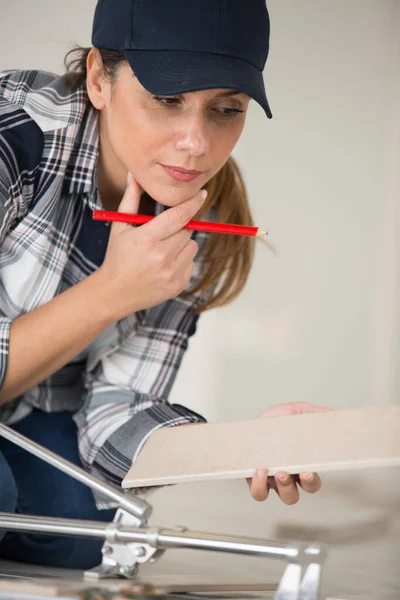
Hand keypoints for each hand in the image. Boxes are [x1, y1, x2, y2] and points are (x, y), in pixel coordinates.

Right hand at [98, 173, 206, 319]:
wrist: (116, 292)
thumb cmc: (118, 256)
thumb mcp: (120, 227)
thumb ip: (130, 200)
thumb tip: (134, 175)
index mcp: (148, 239)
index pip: (179, 216)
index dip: (192, 203)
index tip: (202, 194)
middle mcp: (162, 256)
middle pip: (187, 230)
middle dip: (178, 229)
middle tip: (162, 235)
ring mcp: (172, 272)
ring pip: (192, 246)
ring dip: (182, 244)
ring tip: (161, 251)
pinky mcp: (179, 284)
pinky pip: (191, 262)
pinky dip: (182, 260)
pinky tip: (164, 265)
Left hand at [247, 402, 330, 503]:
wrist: (256, 420)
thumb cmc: (277, 420)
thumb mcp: (297, 412)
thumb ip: (314, 414)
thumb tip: (330, 414)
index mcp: (301, 465)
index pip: (312, 483)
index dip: (311, 482)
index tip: (308, 472)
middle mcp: (286, 477)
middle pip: (292, 496)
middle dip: (290, 487)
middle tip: (285, 472)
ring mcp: (270, 479)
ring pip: (274, 495)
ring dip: (277, 487)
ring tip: (272, 471)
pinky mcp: (253, 478)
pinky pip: (258, 492)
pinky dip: (258, 485)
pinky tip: (258, 470)